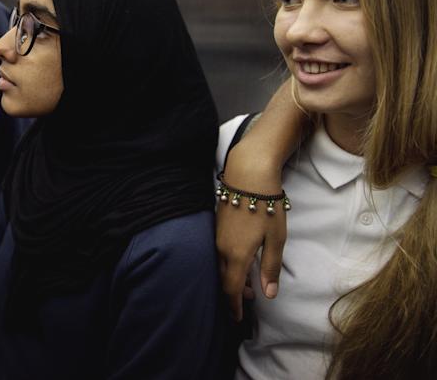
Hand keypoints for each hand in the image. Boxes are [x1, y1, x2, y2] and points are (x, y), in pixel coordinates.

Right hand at [216, 142, 286, 320]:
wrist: (248, 175)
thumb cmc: (266, 206)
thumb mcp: (276, 239)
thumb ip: (270, 267)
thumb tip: (268, 294)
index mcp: (237, 255)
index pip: (231, 289)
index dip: (234, 306)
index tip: (238, 318)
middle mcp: (222, 249)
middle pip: (224, 279)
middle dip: (234, 294)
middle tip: (248, 302)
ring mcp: (217, 237)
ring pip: (221, 265)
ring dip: (233, 278)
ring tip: (249, 284)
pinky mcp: (217, 226)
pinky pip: (219, 253)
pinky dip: (229, 264)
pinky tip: (241, 260)